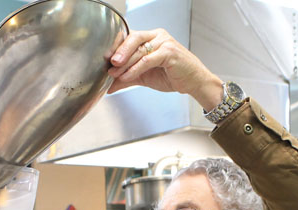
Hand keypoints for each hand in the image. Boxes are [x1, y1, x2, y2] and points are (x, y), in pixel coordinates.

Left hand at [107, 28, 223, 110]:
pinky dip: (135, 69)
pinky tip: (126, 77)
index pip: (129, 36)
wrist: (193, 82)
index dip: (116, 46)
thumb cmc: (172, 75)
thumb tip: (108, 86)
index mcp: (150, 37)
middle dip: (119, 51)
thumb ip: (126, 78)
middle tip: (108, 63)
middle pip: (133, 38)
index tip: (103, 58)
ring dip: (125, 63)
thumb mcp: (144, 77)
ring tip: (113, 74)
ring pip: (139, 49)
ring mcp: (164, 42)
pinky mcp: (169, 52)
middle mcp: (156, 36)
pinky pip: (147, 59)